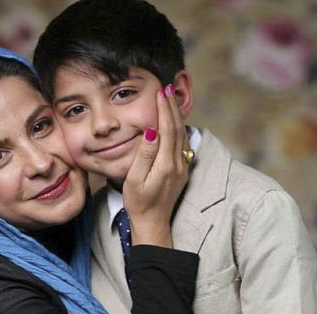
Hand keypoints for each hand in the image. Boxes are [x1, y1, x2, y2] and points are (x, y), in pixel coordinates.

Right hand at [123, 84, 189, 247]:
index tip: (160, 92)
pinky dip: (179, 128)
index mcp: (165, 165)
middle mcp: (178, 164)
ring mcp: (182, 168)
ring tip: (170, 99)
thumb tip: (152, 132)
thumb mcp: (134, 180)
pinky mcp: (182, 171)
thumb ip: (144, 155)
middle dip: (172, 107)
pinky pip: (182, 144)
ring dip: (177, 116)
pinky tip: (174, 122)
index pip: (167, 130)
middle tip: (166, 88)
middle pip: (178, 129)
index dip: (164, 109)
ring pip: (182, 135)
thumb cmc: (138, 203)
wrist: (153, 222)